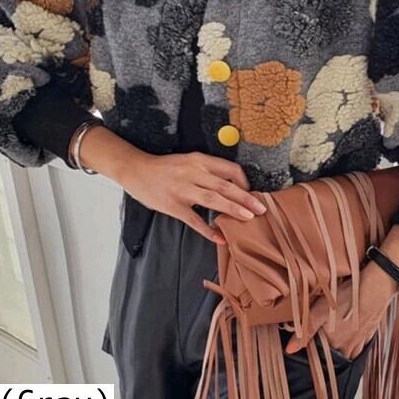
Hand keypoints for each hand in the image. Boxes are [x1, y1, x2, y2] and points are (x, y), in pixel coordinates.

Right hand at [76, 125, 265, 243]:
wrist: (137, 170)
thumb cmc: (166, 168)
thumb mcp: (189, 161)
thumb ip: (209, 171)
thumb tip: (233, 185)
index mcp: (199, 160)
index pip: (230, 169)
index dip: (244, 182)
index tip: (251, 192)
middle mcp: (193, 173)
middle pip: (225, 186)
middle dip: (246, 198)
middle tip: (261, 209)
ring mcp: (182, 190)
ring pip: (213, 200)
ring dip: (232, 209)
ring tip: (248, 218)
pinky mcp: (173, 205)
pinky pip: (193, 220)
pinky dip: (207, 230)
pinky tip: (219, 237)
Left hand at [285, 260, 398, 358]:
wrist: (375, 288)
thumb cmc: (346, 298)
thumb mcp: (320, 311)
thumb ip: (305, 331)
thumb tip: (289, 350)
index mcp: (334, 345)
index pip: (319, 354)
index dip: (312, 346)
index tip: (309, 336)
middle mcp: (348, 348)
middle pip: (333, 352)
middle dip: (326, 346)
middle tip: (321, 330)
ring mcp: (360, 342)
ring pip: (346, 349)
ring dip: (339, 343)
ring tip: (333, 329)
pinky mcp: (369, 333)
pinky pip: (358, 343)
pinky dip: (352, 338)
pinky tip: (348, 328)